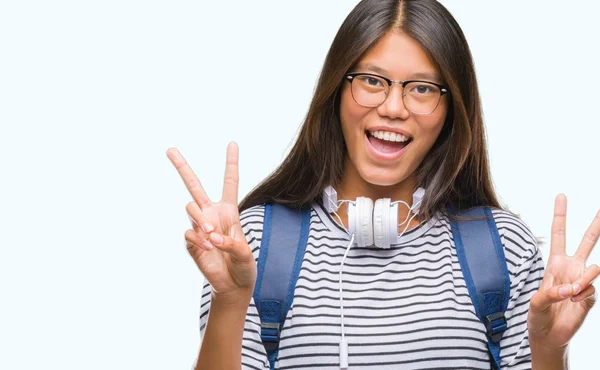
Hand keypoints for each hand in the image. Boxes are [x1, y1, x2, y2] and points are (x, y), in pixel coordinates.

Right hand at [166, 143, 256, 300]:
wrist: (233, 286)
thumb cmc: (244, 267)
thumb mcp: (246, 254)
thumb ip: (232, 243)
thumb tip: (210, 236)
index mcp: (229, 211)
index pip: (230, 182)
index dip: (231, 163)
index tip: (232, 143)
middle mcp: (212, 214)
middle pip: (194, 186)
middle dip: (182, 167)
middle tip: (170, 149)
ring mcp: (200, 227)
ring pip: (191, 208)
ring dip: (201, 219)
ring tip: (211, 235)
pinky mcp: (191, 242)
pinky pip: (189, 233)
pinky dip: (198, 239)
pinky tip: (207, 248)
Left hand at [528, 194, 598, 349]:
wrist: (549, 335)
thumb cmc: (538, 316)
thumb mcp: (536, 302)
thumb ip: (551, 293)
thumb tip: (572, 288)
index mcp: (555, 263)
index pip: (558, 234)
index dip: (560, 216)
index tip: (561, 196)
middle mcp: (571, 268)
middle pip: (587, 242)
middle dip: (596, 225)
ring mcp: (582, 281)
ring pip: (593, 268)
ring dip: (583, 279)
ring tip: (572, 291)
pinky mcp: (590, 296)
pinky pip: (591, 289)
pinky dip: (582, 295)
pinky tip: (574, 301)